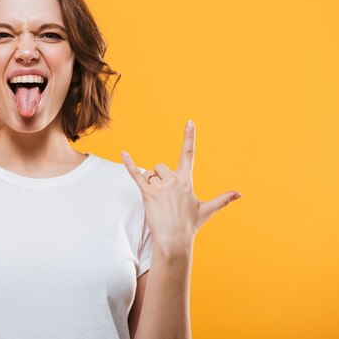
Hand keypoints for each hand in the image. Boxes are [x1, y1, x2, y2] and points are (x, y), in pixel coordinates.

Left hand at [121, 120, 241, 256]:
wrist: (175, 241)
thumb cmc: (190, 226)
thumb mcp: (207, 210)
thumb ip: (223, 199)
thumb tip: (240, 194)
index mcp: (186, 181)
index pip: (188, 154)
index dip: (189, 137)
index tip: (189, 123)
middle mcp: (174, 181)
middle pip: (161, 167)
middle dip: (160, 178)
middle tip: (164, 198)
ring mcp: (160, 187)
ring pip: (150, 174)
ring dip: (150, 183)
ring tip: (157, 201)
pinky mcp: (147, 194)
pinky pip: (136, 175)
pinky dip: (129, 164)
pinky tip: (123, 153)